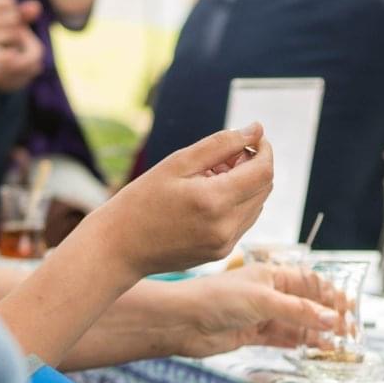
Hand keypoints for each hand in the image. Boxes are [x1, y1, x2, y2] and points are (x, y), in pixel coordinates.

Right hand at [86, 125, 273, 276]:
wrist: (119, 247)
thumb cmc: (142, 200)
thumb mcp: (178, 163)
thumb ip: (221, 144)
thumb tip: (256, 129)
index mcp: (214, 201)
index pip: (263, 171)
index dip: (264, 150)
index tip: (253, 138)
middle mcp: (226, 227)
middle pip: (264, 188)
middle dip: (253, 165)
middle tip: (224, 156)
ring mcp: (225, 244)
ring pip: (257, 205)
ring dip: (245, 184)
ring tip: (212, 175)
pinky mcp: (220, 253)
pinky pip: (243, 221)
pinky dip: (237, 203)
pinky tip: (209, 196)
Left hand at [164, 263, 341, 357]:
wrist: (183, 322)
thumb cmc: (217, 299)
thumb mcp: (263, 300)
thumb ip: (298, 311)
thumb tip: (331, 319)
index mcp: (272, 275)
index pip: (310, 283)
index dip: (331, 295)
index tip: (350, 309)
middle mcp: (269, 293)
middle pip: (307, 304)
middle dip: (329, 316)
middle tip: (350, 330)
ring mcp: (262, 315)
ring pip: (298, 324)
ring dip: (318, 333)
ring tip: (339, 344)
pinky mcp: (253, 335)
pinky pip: (284, 338)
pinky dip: (301, 343)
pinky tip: (317, 349)